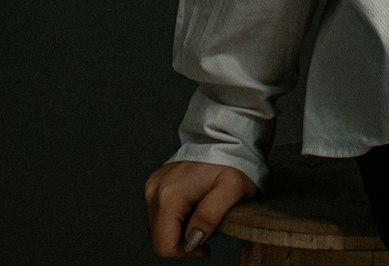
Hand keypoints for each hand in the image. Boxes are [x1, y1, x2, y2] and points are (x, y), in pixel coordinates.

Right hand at [145, 159, 259, 257]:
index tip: (207, 245)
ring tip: (202, 214)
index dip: (187, 252)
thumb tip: (192, 240)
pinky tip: (194, 206)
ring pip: (158, 228)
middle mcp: (155, 190)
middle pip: (159, 238)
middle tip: (208, 228)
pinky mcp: (156, 182)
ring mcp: (153, 185)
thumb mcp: (233, 190)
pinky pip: (160, 213)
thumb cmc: (235, 163)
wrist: (228, 137)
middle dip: (183, 241)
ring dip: (180, 230)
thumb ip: (211, 215)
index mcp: (169, 195)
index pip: (164, 246)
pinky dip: (176, 218)